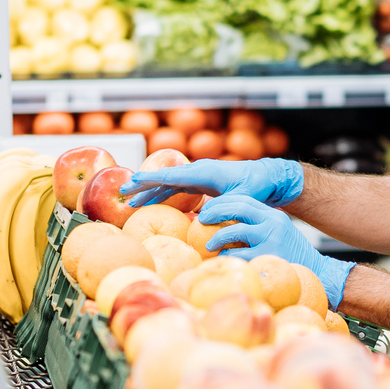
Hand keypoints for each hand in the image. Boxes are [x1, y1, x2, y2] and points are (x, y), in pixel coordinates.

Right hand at [119, 156, 303, 208]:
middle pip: (164, 177)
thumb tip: (201, 218)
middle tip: (123, 190)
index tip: (133, 181)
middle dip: (143, 184)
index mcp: (205, 172)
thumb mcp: (241, 198)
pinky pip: (175, 188)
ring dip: (149, 191)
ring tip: (130, 201)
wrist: (267, 178)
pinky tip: (150, 202)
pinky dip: (161, 194)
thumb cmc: (256, 188)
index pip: (172, 175)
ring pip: (167, 184)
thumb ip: (223, 206)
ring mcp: (197, 176)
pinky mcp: (200, 183)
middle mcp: (198, 171)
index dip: (151, 179)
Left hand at [197, 195, 353, 307]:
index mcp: (273, 215)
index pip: (244, 199)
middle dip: (216, 211)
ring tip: (208, 245)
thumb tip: (226, 227)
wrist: (318, 273)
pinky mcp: (269, 255)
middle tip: (201, 220)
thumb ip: (257, 228)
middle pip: (238, 208)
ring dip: (218, 236)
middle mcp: (273, 222)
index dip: (223, 202)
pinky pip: (240, 254)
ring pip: (236, 230)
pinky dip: (226, 256)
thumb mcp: (277, 235)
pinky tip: (221, 260)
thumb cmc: (291, 257)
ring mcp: (272, 238)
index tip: (207, 208)